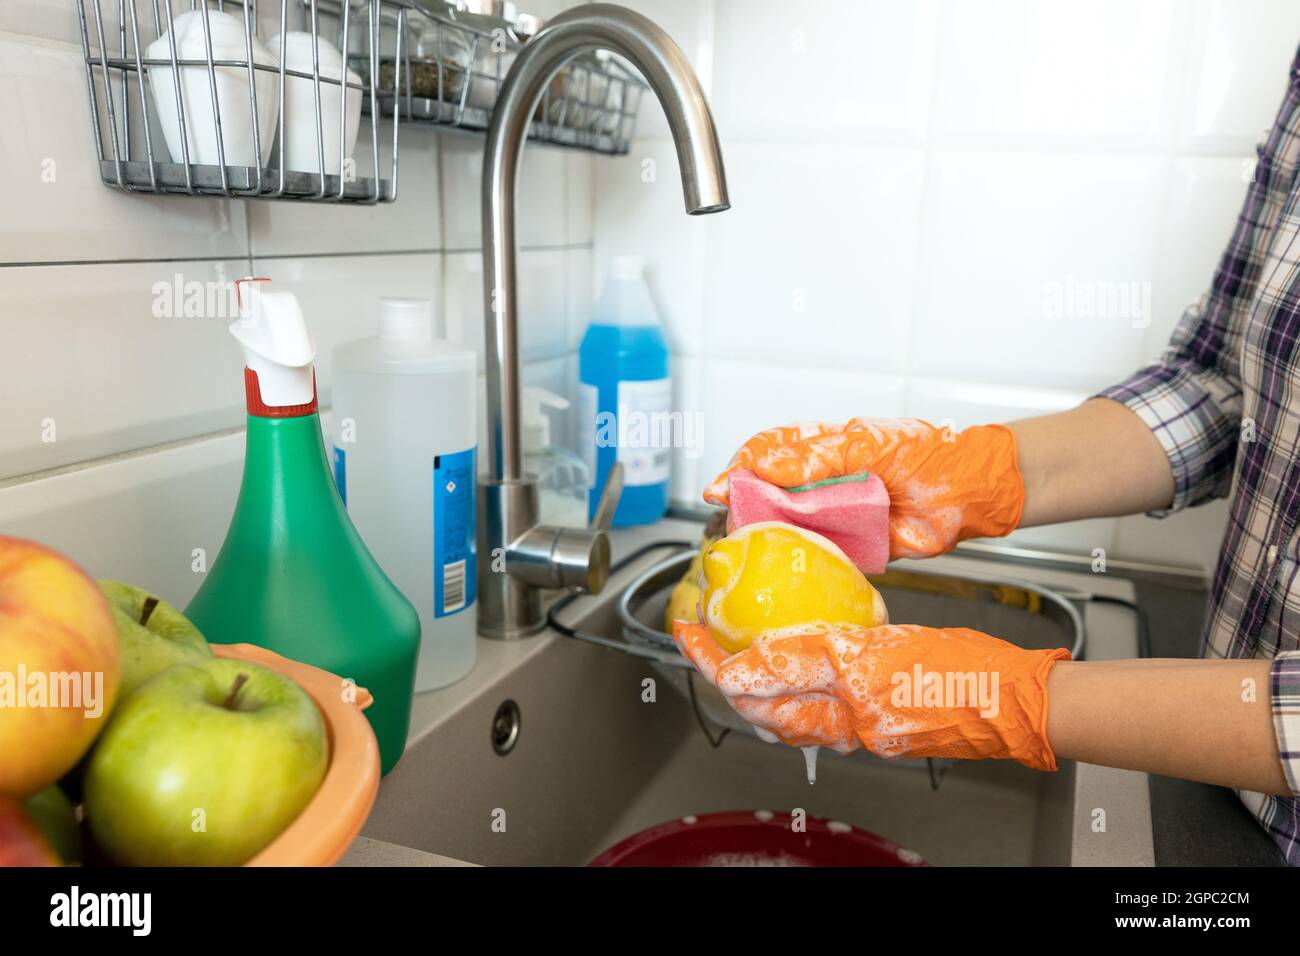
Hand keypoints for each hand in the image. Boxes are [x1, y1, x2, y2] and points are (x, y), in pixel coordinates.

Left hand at [673, 620, 1067, 769]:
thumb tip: (745, 670)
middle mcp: (842, 726)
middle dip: (723, 674)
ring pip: (787, 713)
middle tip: (701, 637)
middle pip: (761, 707)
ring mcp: (860, 729)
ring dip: (754, 686)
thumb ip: (811, 660)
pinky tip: (796, 665)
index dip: (711, 659)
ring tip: (734, 652)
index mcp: (839, 705)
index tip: (686, 632)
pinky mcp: (877, 724)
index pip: (753, 684)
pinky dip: (796, 690)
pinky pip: (820, 712)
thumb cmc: (964, 673)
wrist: (1015, 702)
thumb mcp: (878, 650)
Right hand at [703, 418, 1023, 558]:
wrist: (969, 491)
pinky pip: (816, 561)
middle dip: (739, 511)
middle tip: (723, 528)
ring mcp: (834, 518)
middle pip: (765, 497)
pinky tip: (779, 575)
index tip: (718, 490)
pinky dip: (797, 568)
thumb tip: (760, 469)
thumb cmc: (923, 454)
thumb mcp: (862, 445)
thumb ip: (811, 458)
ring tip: (740, 554)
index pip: (764, 455)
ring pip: (785, 531)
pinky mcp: (852, 550)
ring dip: (762, 542)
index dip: (736, 471)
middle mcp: (820, 485)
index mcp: (819, 451)